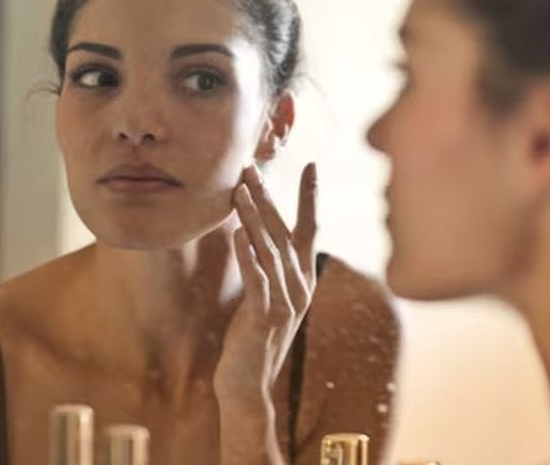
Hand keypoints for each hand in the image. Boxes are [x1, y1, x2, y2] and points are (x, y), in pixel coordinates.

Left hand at [215, 162, 317, 463]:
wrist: (248, 386)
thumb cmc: (253, 338)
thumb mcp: (268, 297)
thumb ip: (270, 267)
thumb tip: (258, 232)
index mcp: (302, 279)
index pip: (309, 228)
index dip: (309, 196)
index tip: (310, 164)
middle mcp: (299, 286)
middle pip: (285, 232)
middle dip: (268, 197)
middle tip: (252, 168)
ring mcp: (285, 301)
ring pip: (270, 250)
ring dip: (255, 217)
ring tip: (241, 190)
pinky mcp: (264, 316)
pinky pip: (257, 278)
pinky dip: (248, 254)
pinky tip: (239, 232)